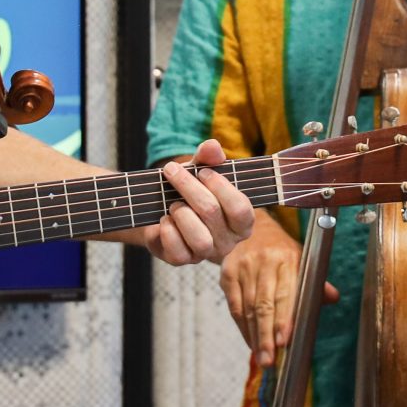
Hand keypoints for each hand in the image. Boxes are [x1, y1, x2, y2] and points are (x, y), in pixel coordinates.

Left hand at [142, 139, 255, 265]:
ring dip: (181, 213)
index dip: (220, 186)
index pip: (239, 207)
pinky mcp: (184, 260)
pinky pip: (178, 251)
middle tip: (172, 171)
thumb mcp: (201, 170)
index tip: (202, 171)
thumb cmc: (192, 190)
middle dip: (188, 187)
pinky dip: (167, 230)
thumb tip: (212, 146)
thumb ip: (209, 158)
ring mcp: (207, 253)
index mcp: (242, 221)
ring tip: (174, 204)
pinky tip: (165, 219)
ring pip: (199, 238)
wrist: (164, 209)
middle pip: (211, 213)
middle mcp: (229, 241)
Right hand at [220, 221, 336, 370]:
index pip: (286, 293)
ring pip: (248, 309)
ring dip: (255, 336)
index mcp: (288, 258)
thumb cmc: (282, 251)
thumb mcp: (302, 259)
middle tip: (270, 361)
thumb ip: (316, 282)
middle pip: (264, 305)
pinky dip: (242, 328)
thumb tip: (333, 298)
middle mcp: (264, 262)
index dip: (284, 319)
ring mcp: (244, 268)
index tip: (284, 341)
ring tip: (262, 358)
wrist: (252, 229)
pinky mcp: (228, 274)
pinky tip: (251, 342)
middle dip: (266, 336)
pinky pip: (234, 306)